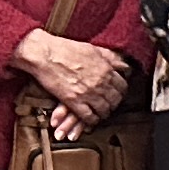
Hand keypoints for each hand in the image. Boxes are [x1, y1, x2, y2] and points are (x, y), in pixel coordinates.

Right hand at [14, 28, 128, 127]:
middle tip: (109, 105)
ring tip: (101, 114)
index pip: (122, 86)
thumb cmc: (67, 49)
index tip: (117, 94)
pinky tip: (90, 120)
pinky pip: (89, 117)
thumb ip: (110, 58)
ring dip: (103, 113)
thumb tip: (123, 64)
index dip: (120, 92)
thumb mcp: (94, 49)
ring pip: (104, 110)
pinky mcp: (74, 102)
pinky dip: (91, 121)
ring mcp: (88, 93)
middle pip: (115, 100)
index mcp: (106, 69)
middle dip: (113, 104)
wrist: (45, 54)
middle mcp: (101, 82)